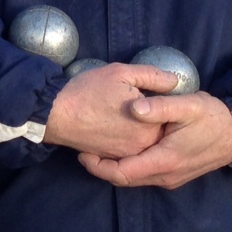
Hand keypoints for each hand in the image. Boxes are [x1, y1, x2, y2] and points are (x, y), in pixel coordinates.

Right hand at [44, 62, 180, 157]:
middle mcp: (145, 144)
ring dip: (137, 128)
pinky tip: (112, 125)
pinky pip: (127, 148)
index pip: (168, 111)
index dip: (157, 99)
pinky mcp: (114, 159)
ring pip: (142, 138)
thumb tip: (174, 81)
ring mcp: (129, 154)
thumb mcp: (121, 73)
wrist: (57, 114)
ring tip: (118, 113)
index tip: (143, 91)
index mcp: (152, 123)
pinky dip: (124, 137)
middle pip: (156, 127)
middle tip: (128, 101)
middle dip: (149, 116)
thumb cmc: (88, 91)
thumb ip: (152, 76)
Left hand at [78, 91, 231, 188]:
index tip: (82, 150)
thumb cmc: (212, 117)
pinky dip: (127, 165)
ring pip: (133, 178)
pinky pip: (143, 174)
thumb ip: (160, 107)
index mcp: (165, 160)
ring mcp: (170, 178)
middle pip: (124, 179)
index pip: (122, 173)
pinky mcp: (173, 175)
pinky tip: (118, 147)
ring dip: (113, 166)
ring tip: (96, 146)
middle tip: (83, 147)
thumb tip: (133, 108)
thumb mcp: (188, 105)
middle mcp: (165, 176)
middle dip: (101, 166)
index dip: (98, 166)